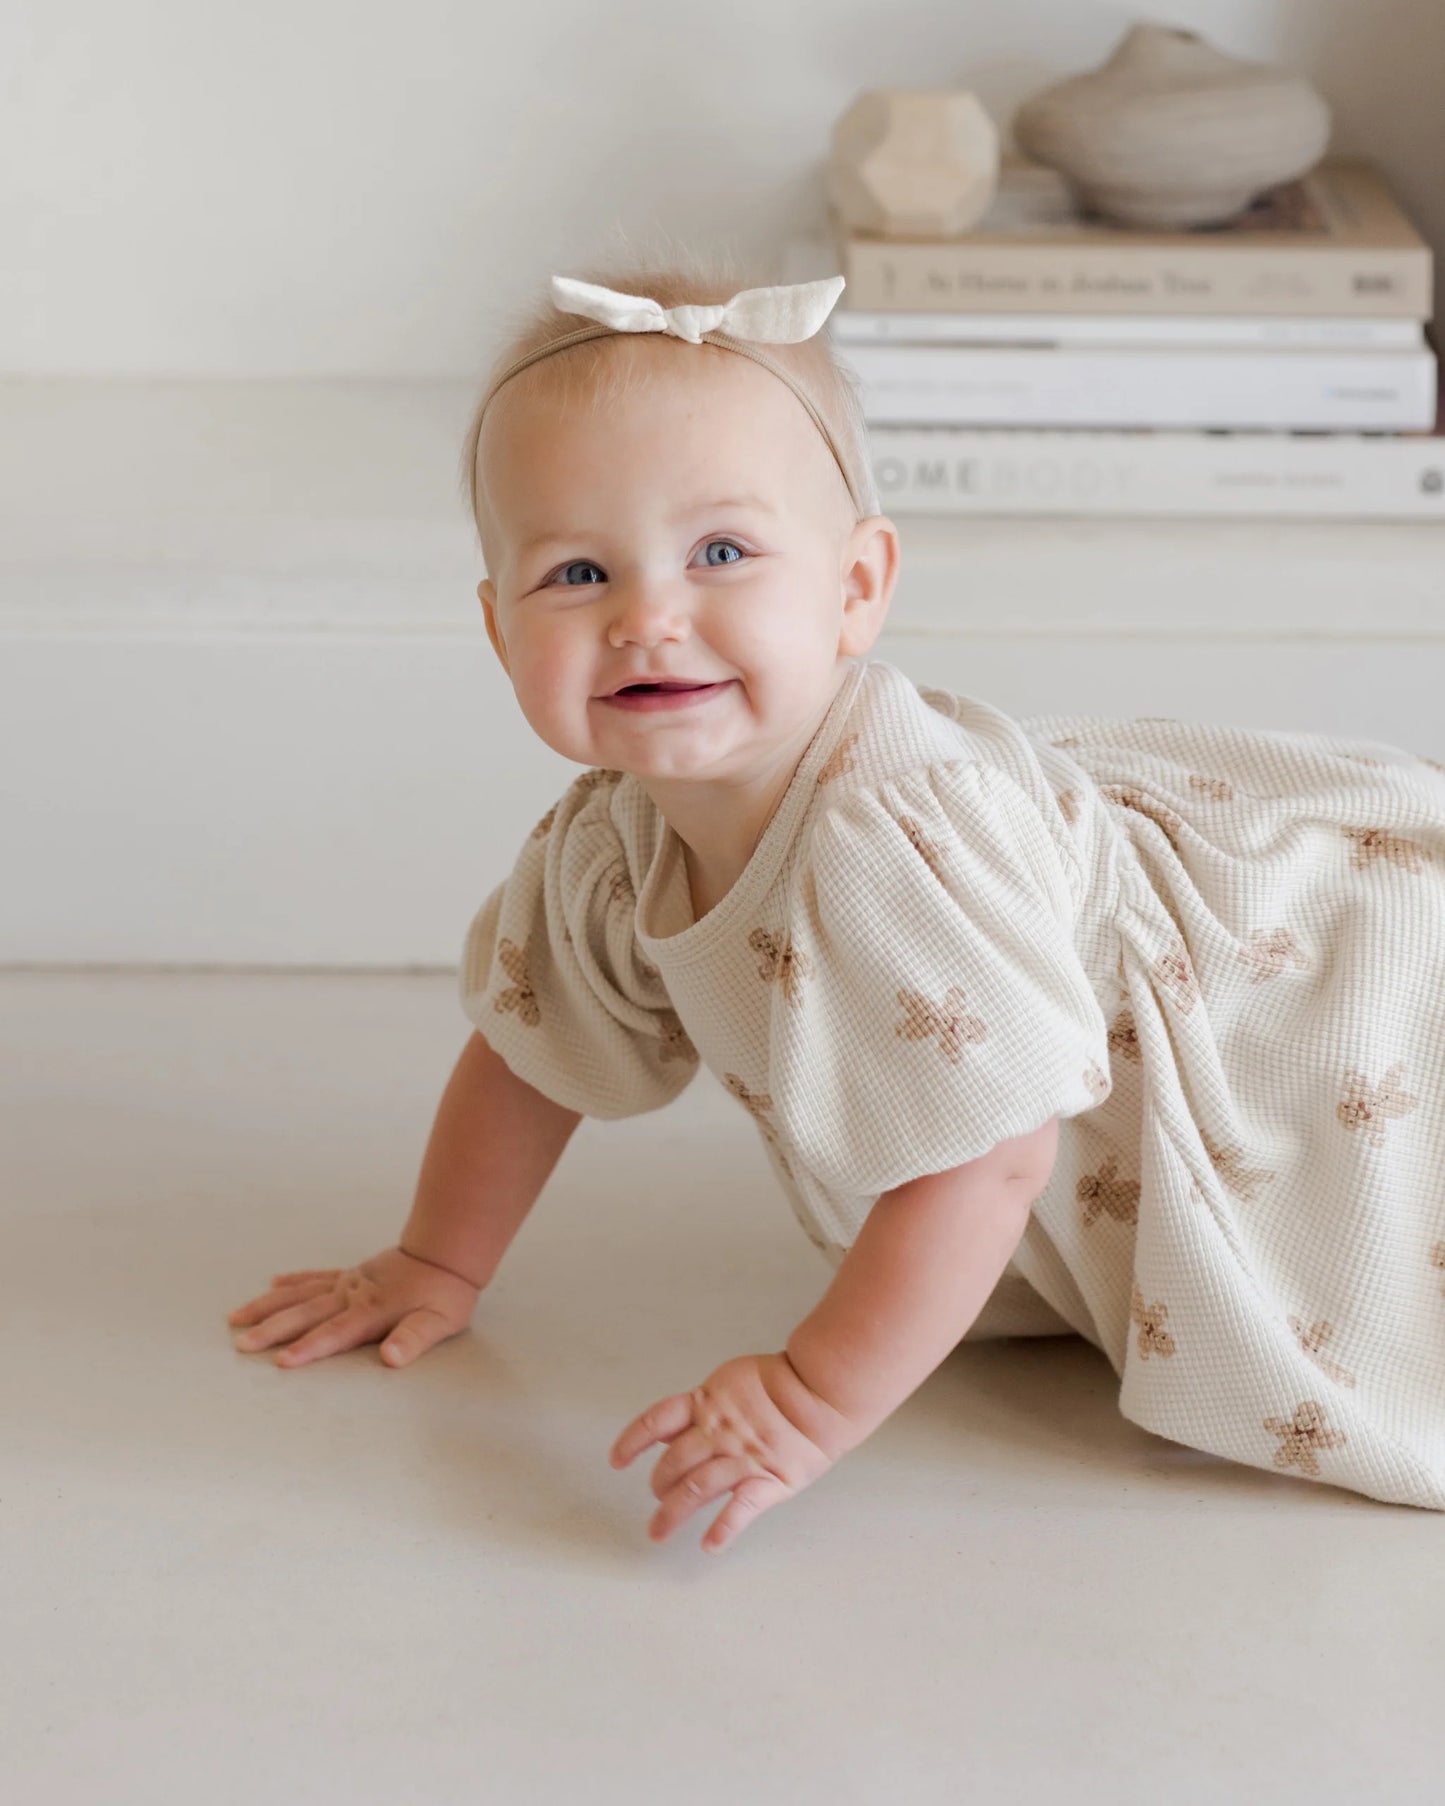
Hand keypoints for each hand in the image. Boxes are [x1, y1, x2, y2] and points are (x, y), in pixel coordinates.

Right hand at [226, 1243, 479, 1368]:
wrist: (446, 1251)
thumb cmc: (445, 1293)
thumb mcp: (440, 1322)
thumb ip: (415, 1339)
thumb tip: (391, 1358)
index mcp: (371, 1311)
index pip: (334, 1334)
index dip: (308, 1349)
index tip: (280, 1362)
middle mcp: (351, 1295)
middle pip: (305, 1314)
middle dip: (272, 1330)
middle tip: (241, 1345)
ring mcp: (348, 1282)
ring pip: (299, 1294)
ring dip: (269, 1306)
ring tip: (237, 1318)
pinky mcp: (351, 1274)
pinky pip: (315, 1277)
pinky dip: (293, 1281)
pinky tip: (273, 1283)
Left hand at [608, 1351, 845, 1554]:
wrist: (820, 1391)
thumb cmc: (779, 1385)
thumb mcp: (730, 1384)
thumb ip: (700, 1407)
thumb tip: (669, 1428)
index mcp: (706, 1404)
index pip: (655, 1421)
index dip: (632, 1441)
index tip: (616, 1460)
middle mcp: (717, 1432)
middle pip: (673, 1463)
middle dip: (658, 1485)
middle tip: (656, 1500)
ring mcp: (741, 1457)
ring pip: (697, 1488)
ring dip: (673, 1513)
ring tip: (659, 1532)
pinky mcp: (767, 1478)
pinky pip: (741, 1508)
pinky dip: (724, 1529)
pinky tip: (710, 1545)